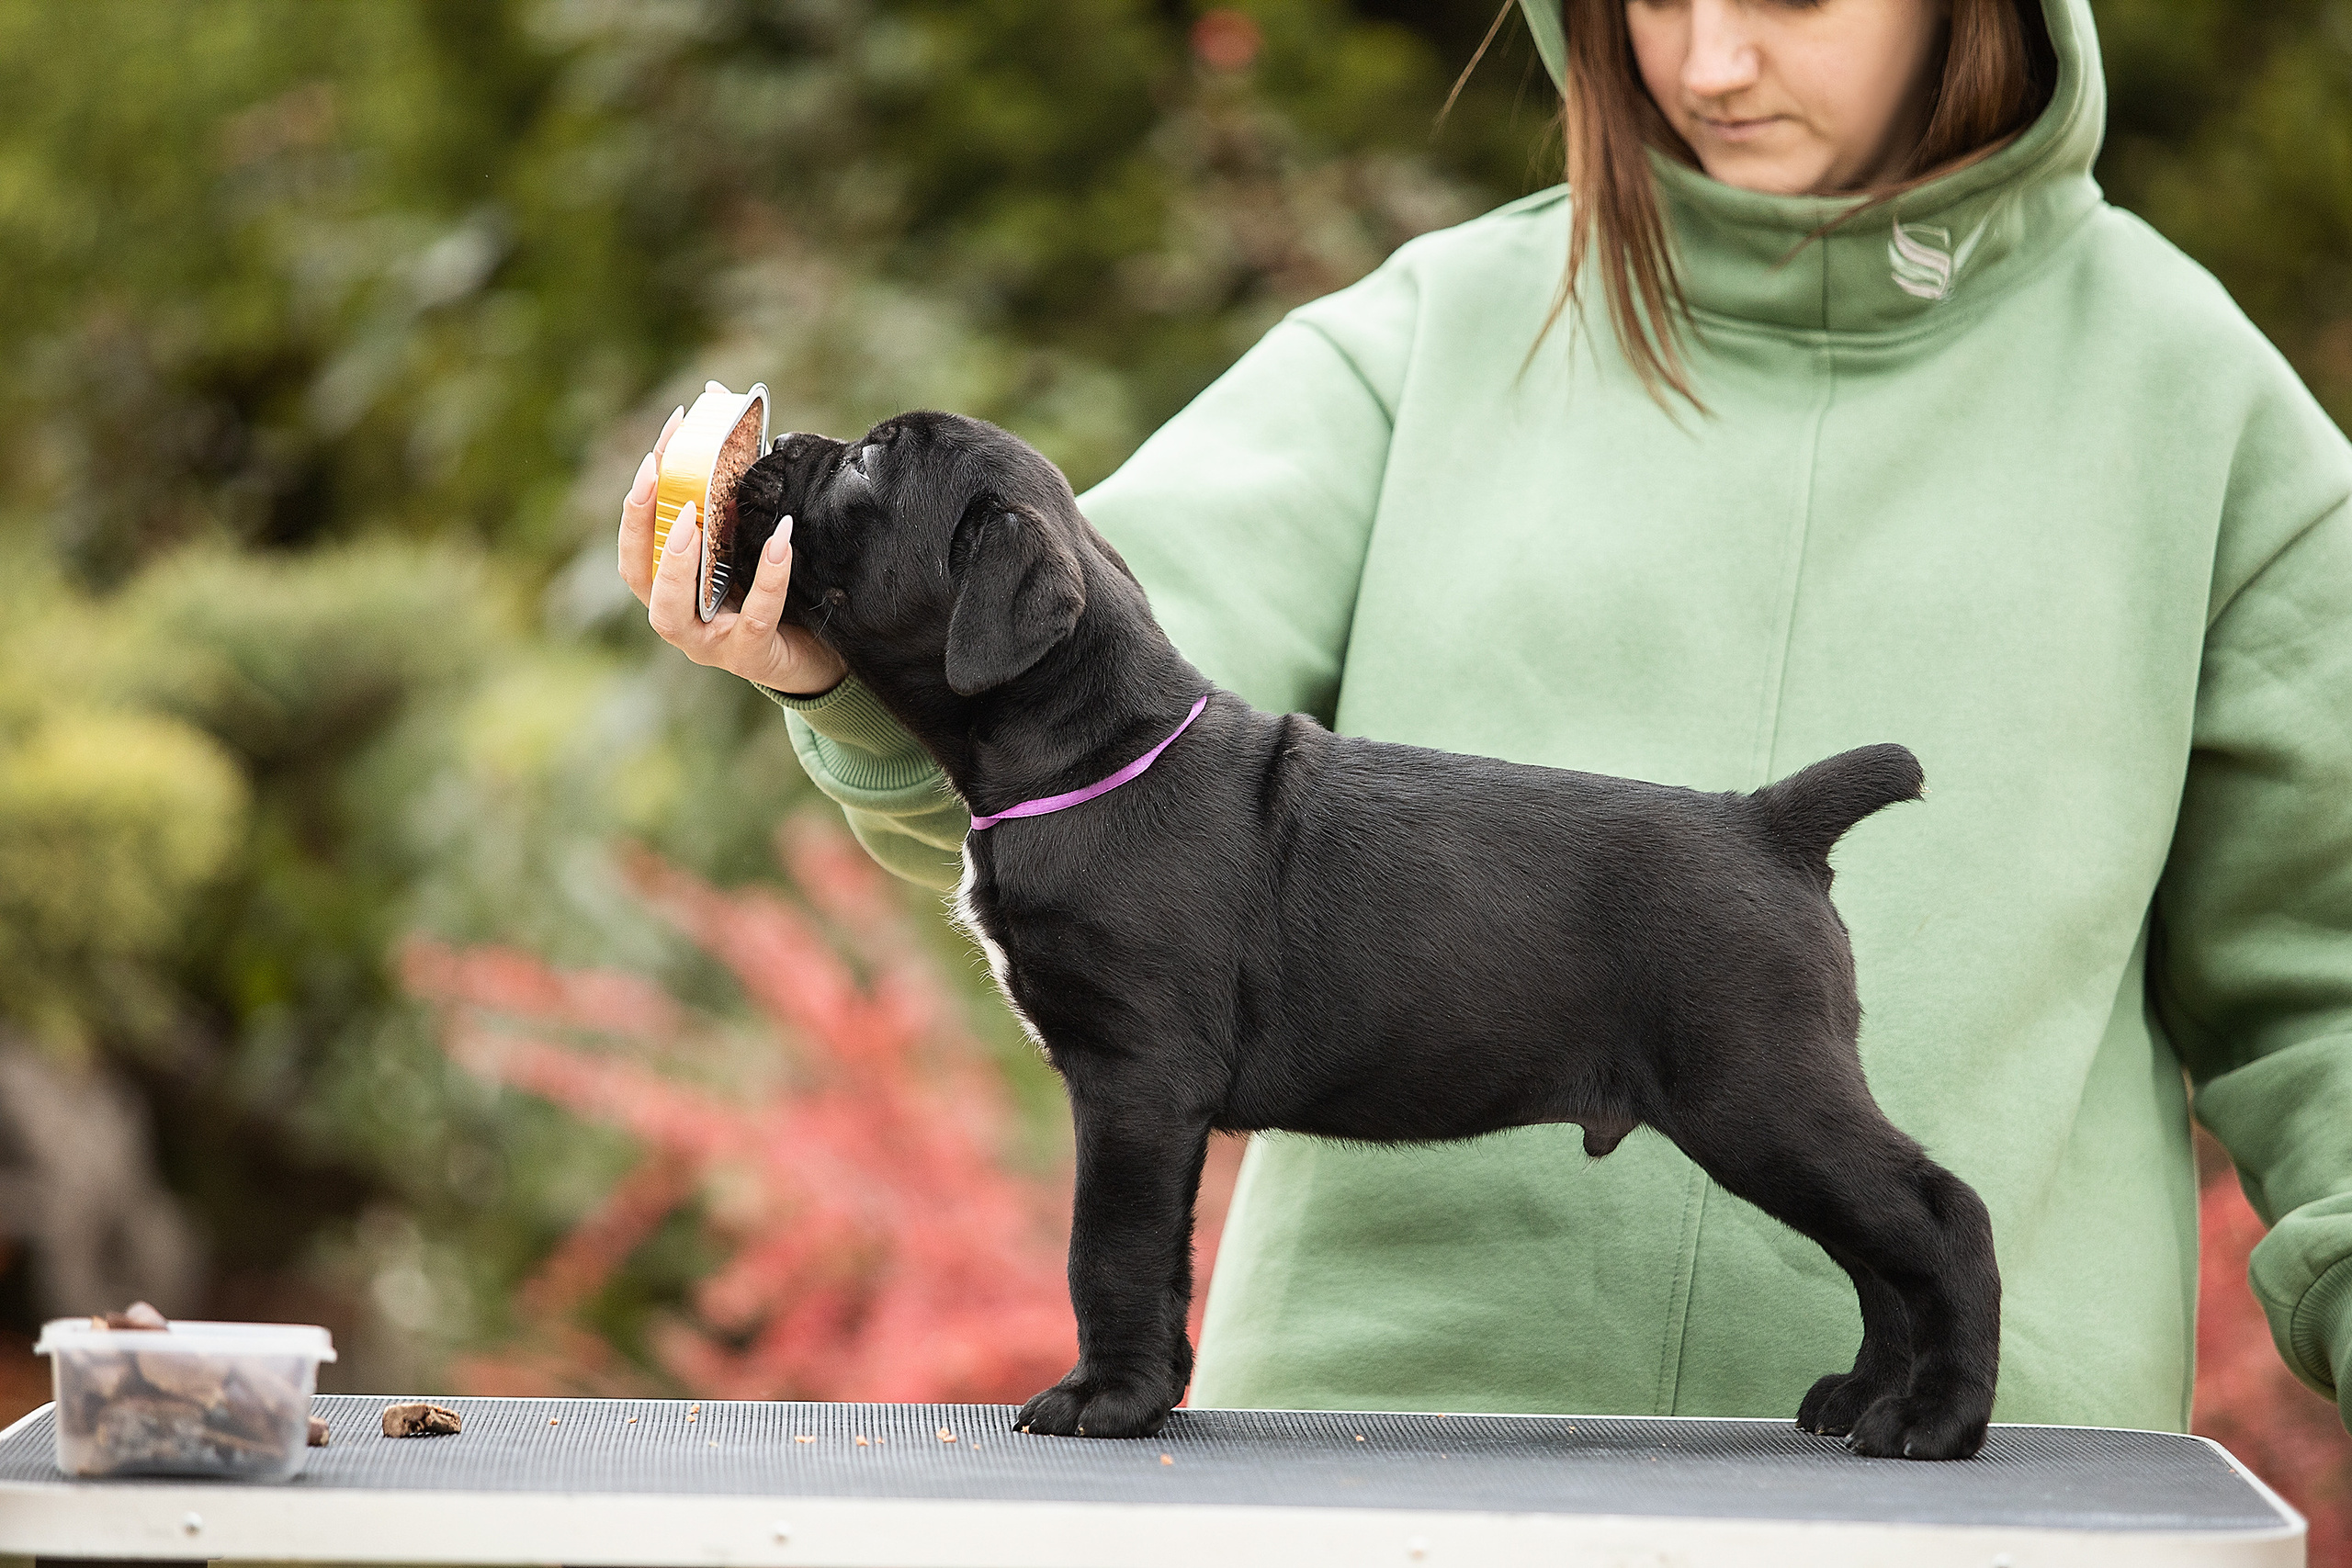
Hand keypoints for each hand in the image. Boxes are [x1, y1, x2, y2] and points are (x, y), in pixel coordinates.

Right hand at [619, 406, 847, 696]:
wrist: (827, 650)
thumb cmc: (782, 586)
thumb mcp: (753, 528)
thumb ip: (733, 475)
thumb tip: (716, 396)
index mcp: (675, 584)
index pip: (638, 542)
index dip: (638, 500)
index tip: (658, 449)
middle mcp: (680, 616)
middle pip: (640, 576)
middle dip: (642, 526)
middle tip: (658, 479)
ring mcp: (711, 643)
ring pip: (671, 614)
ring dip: (678, 565)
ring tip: (694, 521)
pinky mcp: (752, 657)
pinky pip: (754, 618)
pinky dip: (767, 579)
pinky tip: (781, 540)